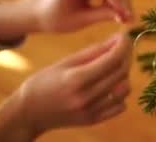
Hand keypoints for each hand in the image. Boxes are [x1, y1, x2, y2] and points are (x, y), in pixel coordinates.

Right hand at [13, 32, 131, 137]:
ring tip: (113, 67)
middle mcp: (86, 97)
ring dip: (124, 75)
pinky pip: (121, 106)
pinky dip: (120, 93)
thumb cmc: (44, 82)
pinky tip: (110, 85)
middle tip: (123, 47)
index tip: (125, 35)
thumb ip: (94, 51)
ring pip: (124, 89)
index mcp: (76, 79)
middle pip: (121, 72)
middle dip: (126, 55)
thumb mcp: (65, 62)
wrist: (28, 112)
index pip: (112, 59)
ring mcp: (91, 111)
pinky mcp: (94, 120)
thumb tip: (118, 39)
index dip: (123, 44)